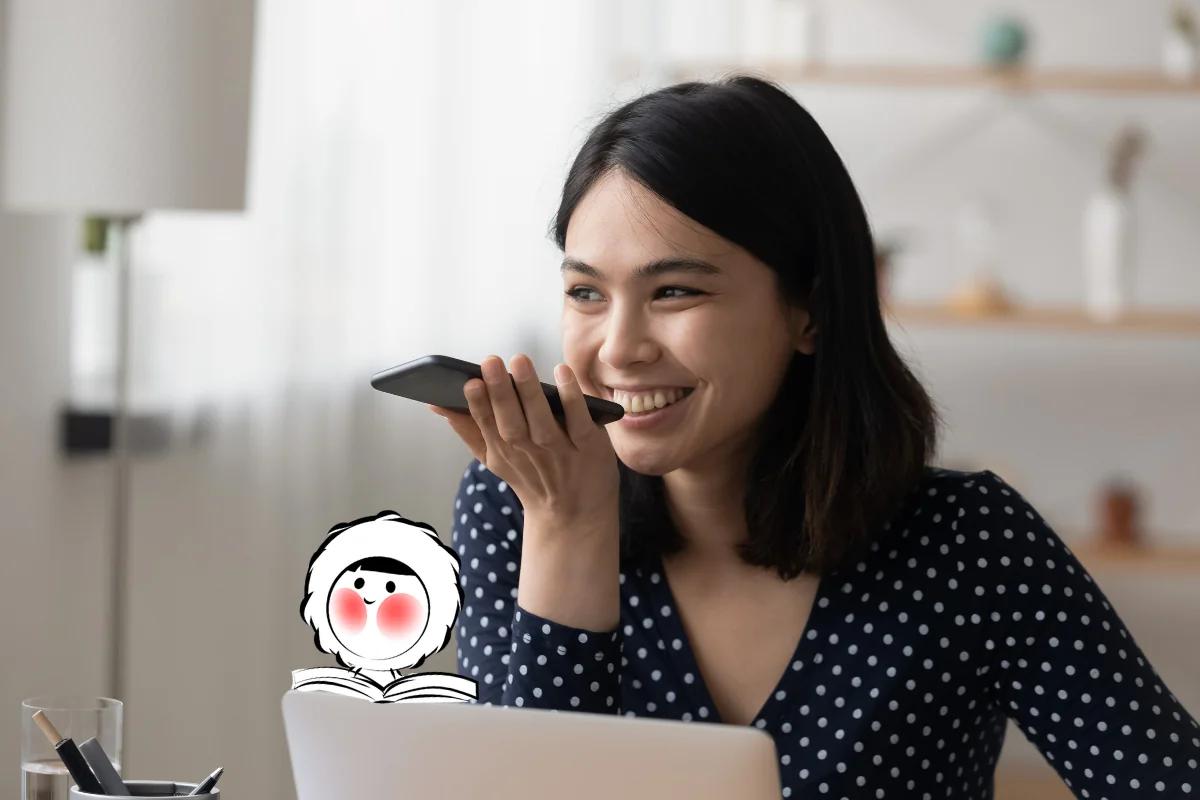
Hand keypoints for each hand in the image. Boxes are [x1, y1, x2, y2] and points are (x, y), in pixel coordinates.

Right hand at [429, 354, 618, 522]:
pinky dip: (570, 398)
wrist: (574, 515)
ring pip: (542, 421)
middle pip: (511, 423)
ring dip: (529, 391)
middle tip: (490, 362)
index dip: (478, 405)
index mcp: (503, 453)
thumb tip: (435, 404)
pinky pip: (579, 421)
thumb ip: (468, 430)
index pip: (487, 426)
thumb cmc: (532, 475)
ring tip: (519, 361)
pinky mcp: (589, 448)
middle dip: (500, 393)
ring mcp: (560, 452)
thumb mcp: (496, 459)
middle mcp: (529, 453)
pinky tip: (562, 373)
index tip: (469, 382)